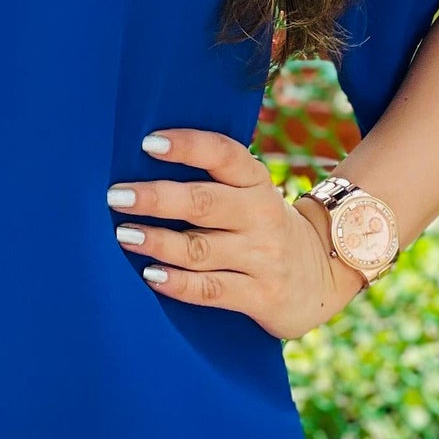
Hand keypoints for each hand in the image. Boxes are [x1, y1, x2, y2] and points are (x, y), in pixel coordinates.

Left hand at [107, 128, 368, 339]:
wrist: (323, 276)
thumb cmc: (263, 226)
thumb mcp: (251, 195)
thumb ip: (210, 180)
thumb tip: (140, 165)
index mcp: (256, 182)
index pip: (223, 154)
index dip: (187, 145)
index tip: (147, 142)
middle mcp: (261, 215)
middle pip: (203, 202)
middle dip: (156, 198)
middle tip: (116, 195)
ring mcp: (262, 257)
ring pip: (200, 248)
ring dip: (158, 241)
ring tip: (124, 235)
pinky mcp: (261, 296)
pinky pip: (212, 289)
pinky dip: (178, 283)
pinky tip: (150, 275)